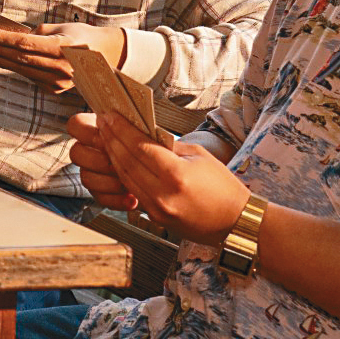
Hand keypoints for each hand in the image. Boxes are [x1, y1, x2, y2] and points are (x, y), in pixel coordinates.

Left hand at [0, 23, 127, 93]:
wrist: (105, 55)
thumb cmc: (80, 36)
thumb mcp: (60, 28)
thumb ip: (36, 33)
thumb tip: (12, 38)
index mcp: (63, 47)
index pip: (25, 44)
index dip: (3, 39)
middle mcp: (61, 66)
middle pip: (20, 58)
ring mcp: (59, 80)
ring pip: (22, 70)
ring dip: (1, 60)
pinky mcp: (56, 88)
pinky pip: (30, 76)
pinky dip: (15, 68)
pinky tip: (2, 60)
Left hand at [65, 111, 247, 242]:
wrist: (236, 222)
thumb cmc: (223, 187)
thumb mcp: (199, 156)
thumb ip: (169, 146)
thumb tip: (144, 134)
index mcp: (176, 175)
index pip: (139, 147)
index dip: (122, 130)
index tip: (110, 116)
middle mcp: (163, 194)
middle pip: (127, 162)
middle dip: (112, 139)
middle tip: (103, 123)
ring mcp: (157, 209)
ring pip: (125, 178)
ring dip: (113, 156)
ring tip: (106, 138)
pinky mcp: (156, 217)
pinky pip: (134, 191)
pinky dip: (123, 174)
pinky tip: (118, 160)